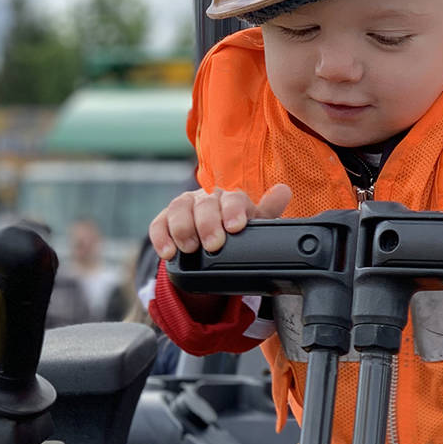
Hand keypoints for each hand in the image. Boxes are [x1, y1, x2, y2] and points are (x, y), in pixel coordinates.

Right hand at [149, 183, 292, 259]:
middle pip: (204, 204)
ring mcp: (185, 207)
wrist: (211, 239)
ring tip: (190, 249)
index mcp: (231, 198)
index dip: (233, 211)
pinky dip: (161, 237)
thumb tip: (284, 190)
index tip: (235, 227)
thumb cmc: (234, 228)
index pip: (233, 198)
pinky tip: (167, 252)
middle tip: (213, 244)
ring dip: (183, 229)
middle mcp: (207, 198)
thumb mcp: (254, 224)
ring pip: (179, 208)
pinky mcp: (165, 219)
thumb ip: (268, 210)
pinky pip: (158, 224)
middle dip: (208, 224)